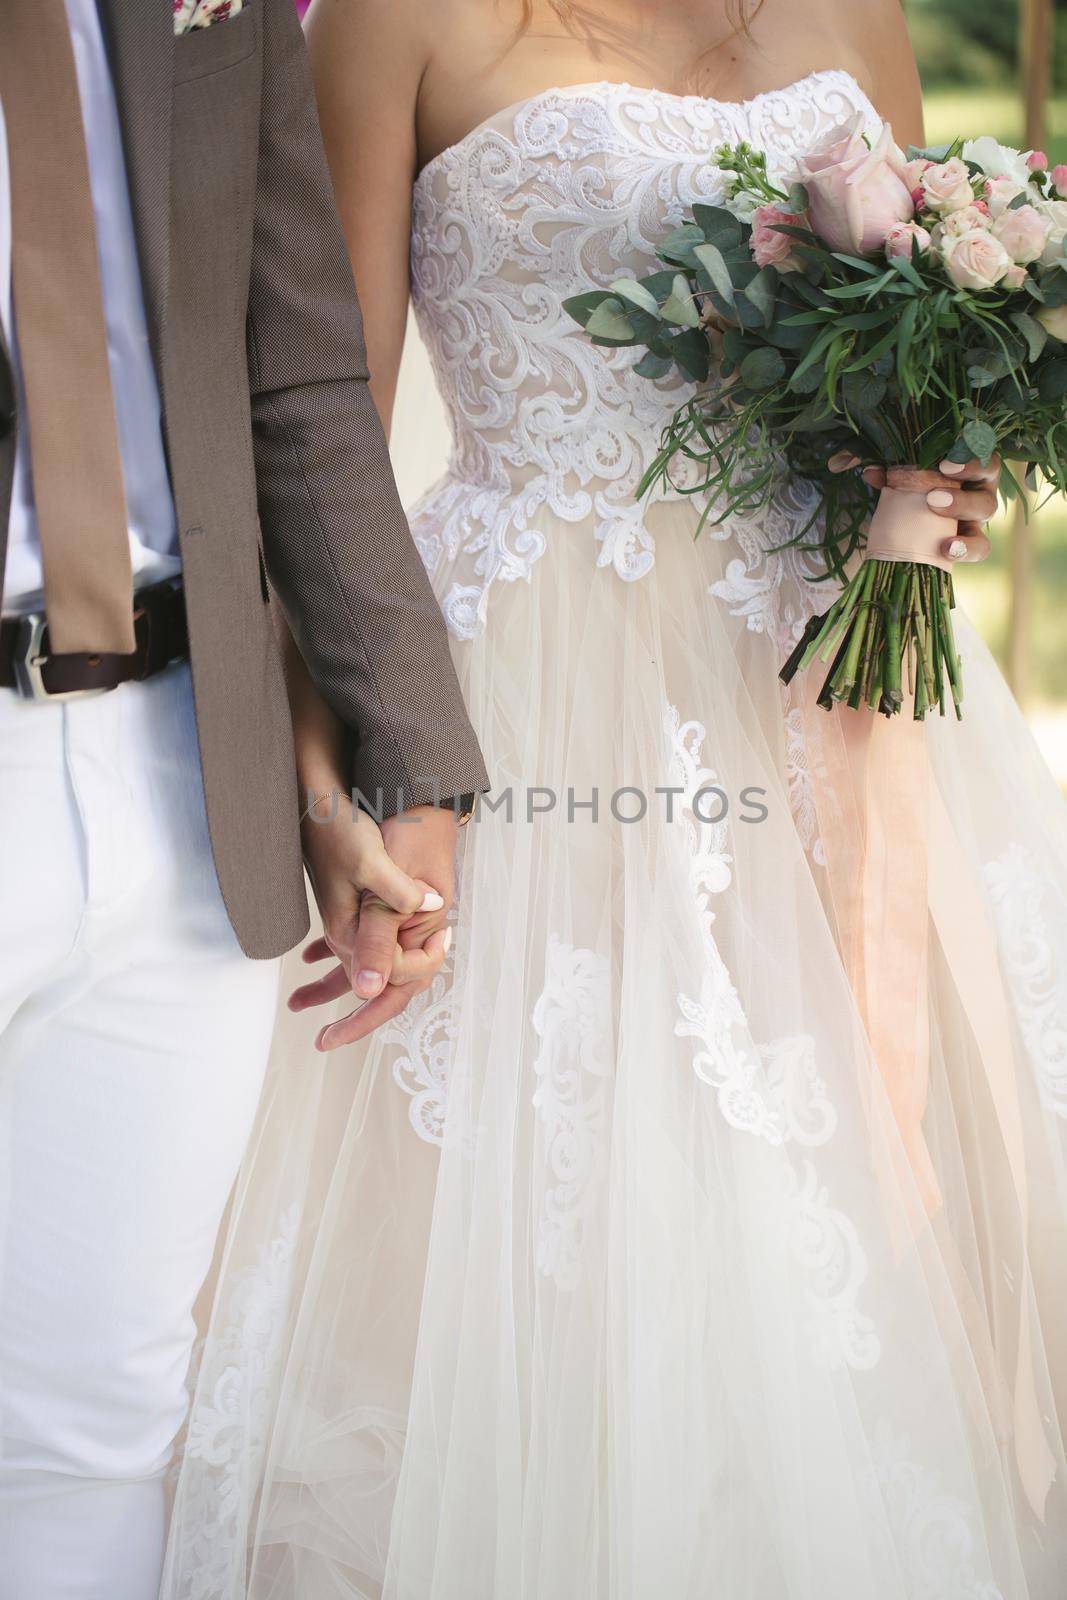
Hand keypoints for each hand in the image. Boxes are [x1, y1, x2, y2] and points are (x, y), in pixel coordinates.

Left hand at [294, 794, 450, 1050]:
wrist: (391, 784)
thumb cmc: (383, 819)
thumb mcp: (375, 870)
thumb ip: (379, 928)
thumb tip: (373, 984)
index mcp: (416, 922)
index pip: (400, 984)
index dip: (367, 1013)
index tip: (331, 1033)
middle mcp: (412, 923)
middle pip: (386, 981)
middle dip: (351, 1012)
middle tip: (321, 1040)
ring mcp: (398, 912)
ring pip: (369, 961)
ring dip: (335, 983)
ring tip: (297, 1003)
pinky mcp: (381, 898)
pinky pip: (362, 938)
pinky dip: (335, 954)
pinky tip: (308, 959)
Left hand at [828, 451, 1000, 564]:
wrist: (905, 526)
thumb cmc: (905, 491)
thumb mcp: (893, 474)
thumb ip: (870, 464)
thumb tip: (838, 463)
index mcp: (966, 465)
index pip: (981, 455)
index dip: (969, 459)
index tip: (943, 465)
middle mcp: (978, 488)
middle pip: (986, 484)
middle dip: (962, 495)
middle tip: (932, 499)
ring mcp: (977, 517)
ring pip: (986, 514)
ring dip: (963, 519)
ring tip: (943, 534)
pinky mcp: (972, 543)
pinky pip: (979, 548)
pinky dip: (964, 550)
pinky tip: (945, 551)